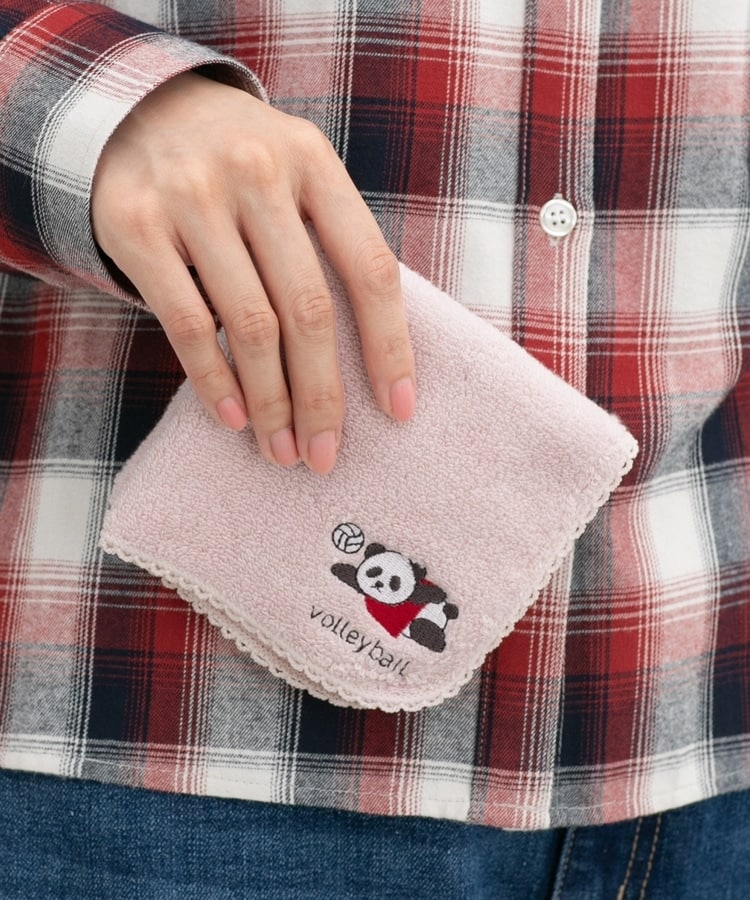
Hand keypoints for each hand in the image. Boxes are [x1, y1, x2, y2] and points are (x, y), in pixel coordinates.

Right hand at [91, 72, 414, 474]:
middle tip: (324, 455)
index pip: (369, 268)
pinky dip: (215, 381)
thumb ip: (331, 240)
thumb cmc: (238, 165)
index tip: (398, 411)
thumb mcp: (295, 174)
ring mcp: (193, 196)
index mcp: (314, 162)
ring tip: (281, 450)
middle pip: (309, 310)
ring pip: (250, 326)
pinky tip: (234, 419)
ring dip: (270, 402)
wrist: (134, 109)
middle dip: (322, 397)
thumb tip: (372, 353)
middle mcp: (257, 172)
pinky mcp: (138, 226)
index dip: (389, 347)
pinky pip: (188, 324)